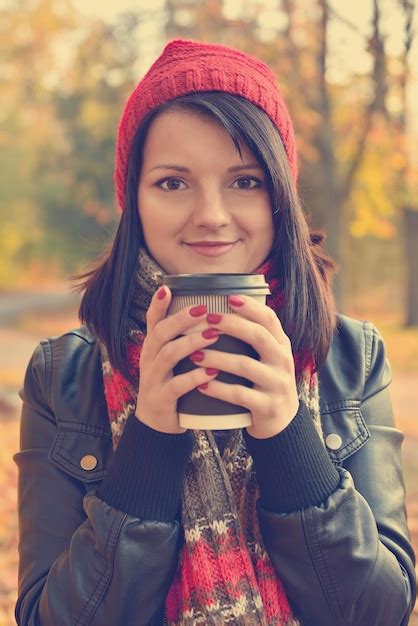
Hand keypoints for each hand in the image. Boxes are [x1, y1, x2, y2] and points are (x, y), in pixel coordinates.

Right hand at [135, 286, 221, 433]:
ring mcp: (153, 379)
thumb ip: (183, 339)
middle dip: (181, 319)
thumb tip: (209, 312)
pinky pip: (176, 386)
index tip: (167, 287)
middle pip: (160, 333)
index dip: (157, 304)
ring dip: (191, 343)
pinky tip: (211, 371)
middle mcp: (149, 360)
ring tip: (213, 336)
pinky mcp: (161, 399)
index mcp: (152, 348)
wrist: (157, 425)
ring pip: (168, 356)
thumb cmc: (172, 385)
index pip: (152, 321)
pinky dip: (194, 377)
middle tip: (204, 309)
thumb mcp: (173, 360)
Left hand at [192, 295, 299, 438]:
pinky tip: (201, 384)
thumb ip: (253, 337)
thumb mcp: (267, 358)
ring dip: (217, 358)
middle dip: (232, 325)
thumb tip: (224, 306)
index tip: (229, 297)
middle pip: (258, 336)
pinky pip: (240, 395)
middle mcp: (283, 361)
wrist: (281, 423)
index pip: (270, 319)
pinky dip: (218, 388)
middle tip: (208, 318)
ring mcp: (277, 384)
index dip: (251, 307)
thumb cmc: (264, 383)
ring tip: (195, 354)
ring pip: (245, 366)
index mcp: (281, 346)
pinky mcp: (267, 406)